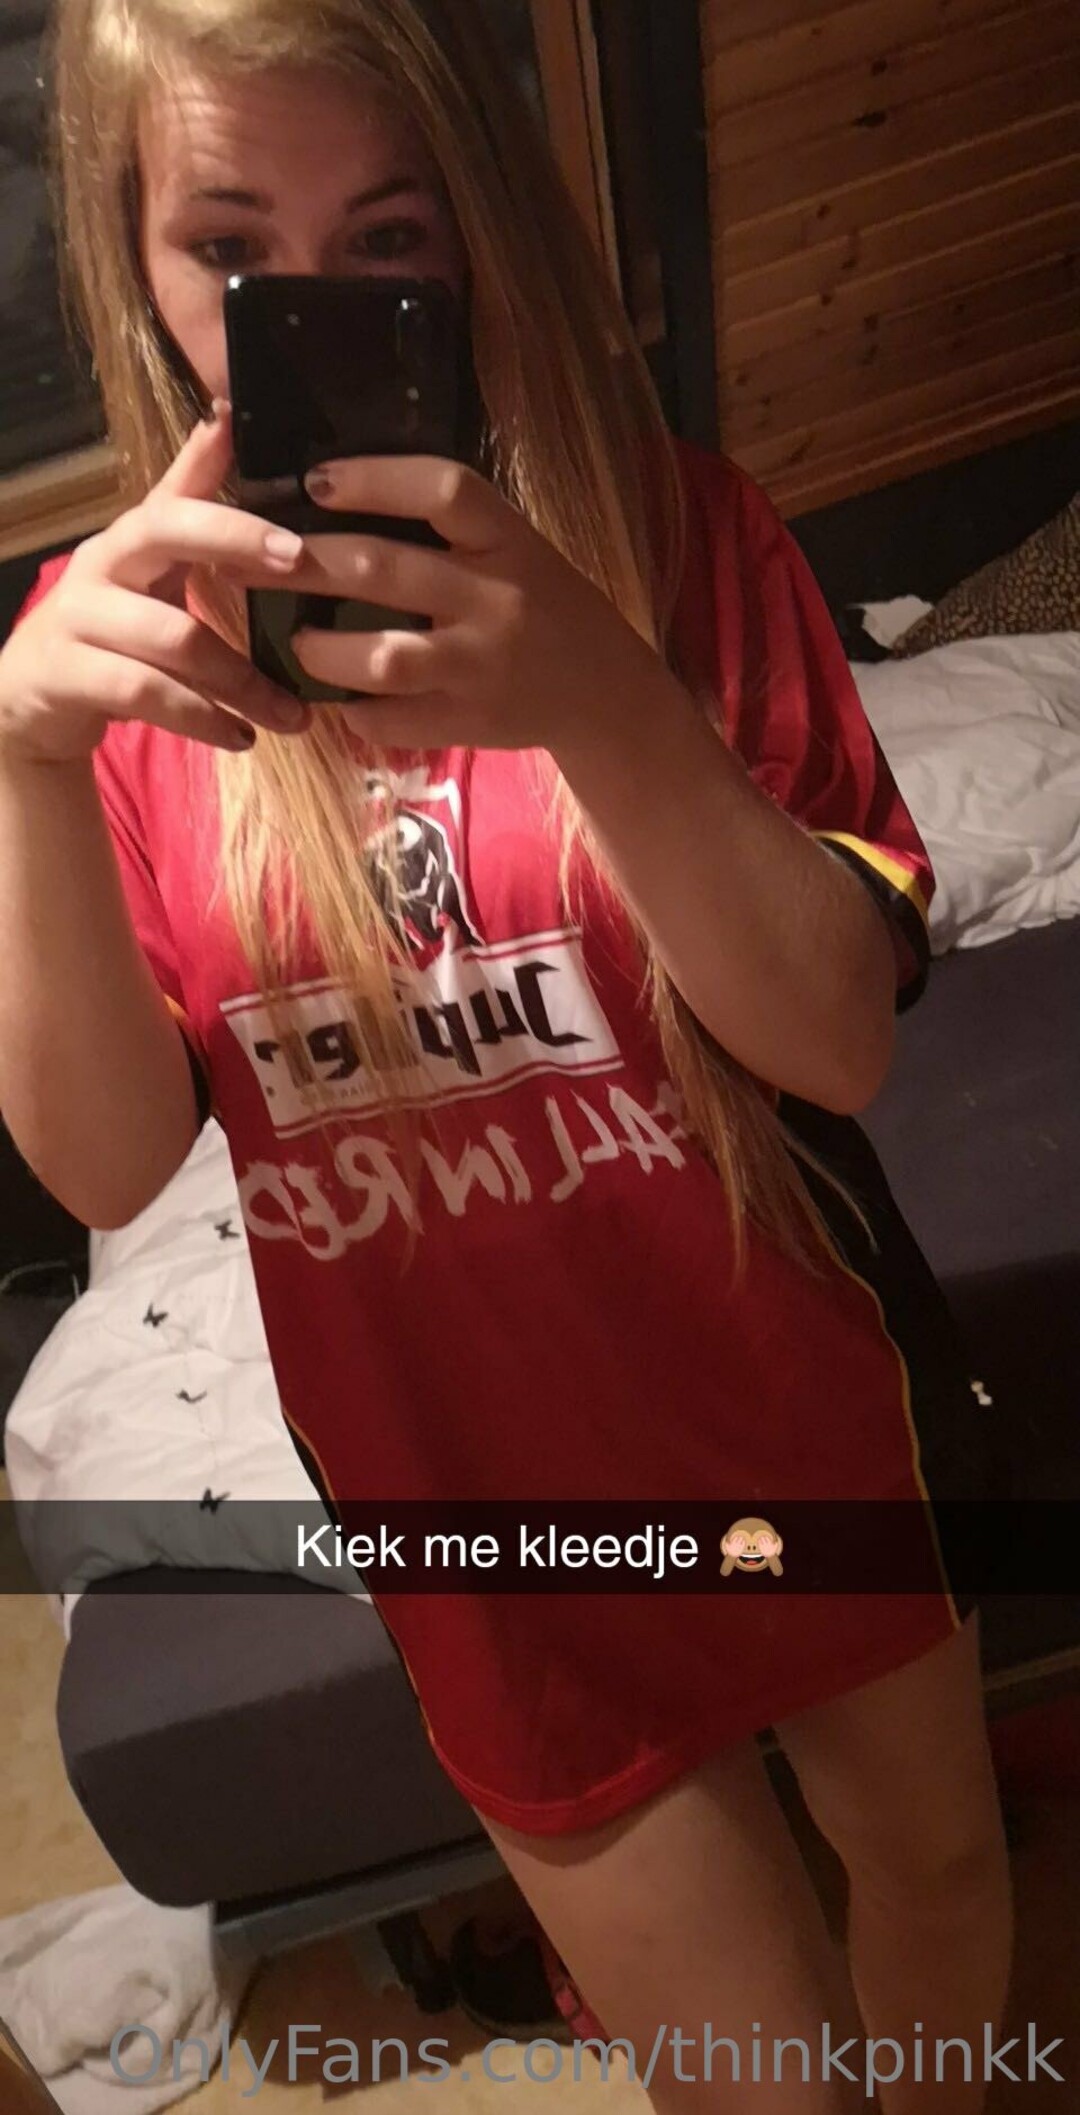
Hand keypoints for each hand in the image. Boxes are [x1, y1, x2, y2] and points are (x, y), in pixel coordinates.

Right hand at [0, 410, 311, 767]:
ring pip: (173, 637)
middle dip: (237, 542)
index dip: (232, 498)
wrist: (33, 696)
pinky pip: (147, 693)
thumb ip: (192, 505)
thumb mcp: (154, 568)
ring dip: (243, 682)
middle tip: (301, 564)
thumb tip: (227, 421)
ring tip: (293, 714)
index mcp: (130, 536)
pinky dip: (203, 719)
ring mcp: (77, 618)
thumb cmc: (113, 626)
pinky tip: (241, 738)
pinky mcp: (65, 674)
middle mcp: (99, 563)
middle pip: (165, 534)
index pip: (178, 498)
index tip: (292, 514)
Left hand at [289, 455, 669, 753]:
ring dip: (323, 650)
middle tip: (258, 563)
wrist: (603, 689)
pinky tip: (339, 700)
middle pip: (387, 569)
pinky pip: (395, 720)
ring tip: (298, 642)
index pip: (442, 489)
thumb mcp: (513, 549)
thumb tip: (335, 499)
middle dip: (309, 564)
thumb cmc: (540, 603)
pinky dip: (355, 712)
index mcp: (509, 540)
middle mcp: (496, 599)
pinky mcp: (471, 722)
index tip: (314, 479)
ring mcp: (482, 666)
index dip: (373, 479)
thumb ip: (447, 528)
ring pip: (385, 656)